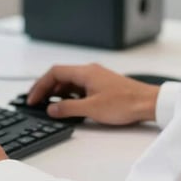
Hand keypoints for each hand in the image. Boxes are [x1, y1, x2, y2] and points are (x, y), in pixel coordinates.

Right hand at [27, 63, 159, 124]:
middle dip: (46, 89)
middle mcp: (89, 71)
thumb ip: (68, 108)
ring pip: (70, 82)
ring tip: (48, 106)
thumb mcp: (91, 109)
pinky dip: (69, 95)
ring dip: (57, 92)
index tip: (32, 98)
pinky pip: (79, 87)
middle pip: (60, 76)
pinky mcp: (102, 85)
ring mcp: (96, 78)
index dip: (40, 85)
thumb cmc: (125, 103)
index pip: (54, 73)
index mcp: (85, 72)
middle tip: (36, 102)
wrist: (148, 103)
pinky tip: (68, 106)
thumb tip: (51, 108)